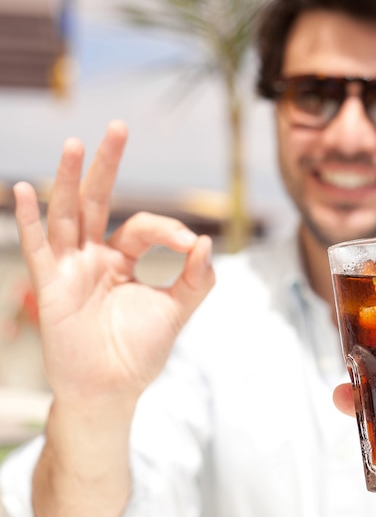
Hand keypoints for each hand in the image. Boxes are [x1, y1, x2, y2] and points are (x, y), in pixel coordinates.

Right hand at [13, 120, 214, 406]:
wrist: (112, 389)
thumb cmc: (141, 351)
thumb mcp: (177, 310)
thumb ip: (196, 279)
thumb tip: (208, 242)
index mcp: (125, 260)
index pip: (143, 227)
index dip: (170, 230)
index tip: (192, 246)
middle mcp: (96, 257)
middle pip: (100, 202)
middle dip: (108, 165)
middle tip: (118, 127)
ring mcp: (72, 268)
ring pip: (69, 214)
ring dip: (71, 179)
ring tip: (75, 144)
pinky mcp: (52, 285)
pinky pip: (39, 248)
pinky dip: (32, 219)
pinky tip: (27, 189)